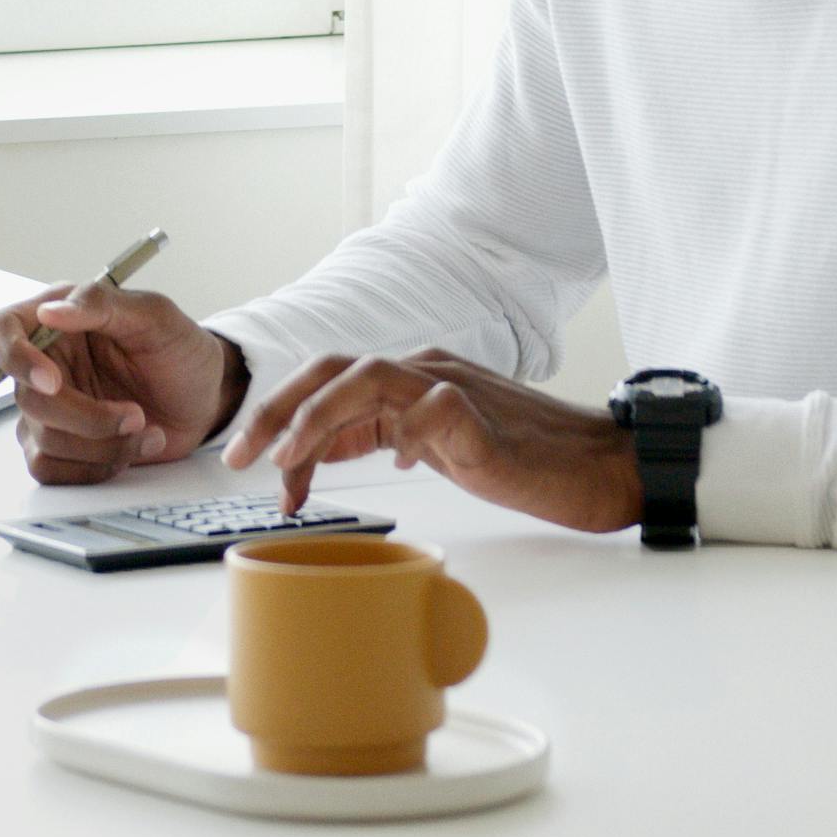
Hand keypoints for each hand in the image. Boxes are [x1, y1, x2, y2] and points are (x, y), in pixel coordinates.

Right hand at [0, 280, 247, 485]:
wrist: (205, 399)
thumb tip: (52, 310)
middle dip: (84, 417)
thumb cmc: (180, 350)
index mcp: (57, 319)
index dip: (14, 357)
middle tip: (134, 416)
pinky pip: (50, 471)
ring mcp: (50, 410)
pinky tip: (129, 451)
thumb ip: (101, 304)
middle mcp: (45, 363)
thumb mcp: (154, 315)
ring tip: (145, 431)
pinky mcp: (62, 448)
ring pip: (42, 440)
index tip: (54, 381)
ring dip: (99, 445)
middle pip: (27, 398)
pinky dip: (93, 469)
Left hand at [225, 349, 642, 530]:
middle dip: (278, 408)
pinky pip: (436, 407)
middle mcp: (425, 369)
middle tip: (241, 457)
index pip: (326, 383)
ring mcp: (454, 386)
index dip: (281, 420)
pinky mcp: (483, 415)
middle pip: (333, 368)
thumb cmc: (519, 457)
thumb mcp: (432, 446)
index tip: (255, 468)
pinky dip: (408, 432)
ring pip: (370, 376)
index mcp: (409, 378)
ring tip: (292, 461)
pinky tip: (399, 463)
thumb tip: (316, 452)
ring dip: (320, 416)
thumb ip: (380, 434)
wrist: (596, 463)